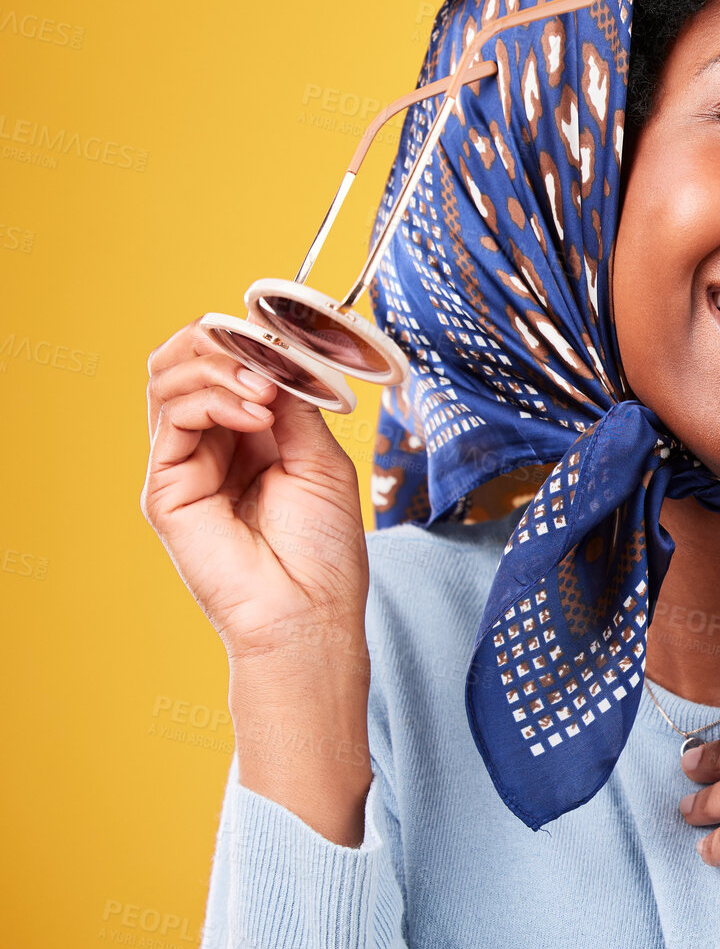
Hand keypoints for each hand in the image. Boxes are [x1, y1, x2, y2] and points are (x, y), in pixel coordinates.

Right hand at [141, 318, 372, 843]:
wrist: (311, 613)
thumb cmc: (323, 550)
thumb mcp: (320, 457)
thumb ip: (294, 403)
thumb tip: (276, 352)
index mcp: (248, 435)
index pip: (224, 363)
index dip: (249, 339)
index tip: (288, 336)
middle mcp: (209, 445)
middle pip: (185, 360)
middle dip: (225, 341)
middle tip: (267, 354)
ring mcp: (183, 465)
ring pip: (169, 378)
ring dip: (221, 365)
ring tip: (266, 388)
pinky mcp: (166, 488)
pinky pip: (173, 417)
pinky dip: (213, 396)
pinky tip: (254, 411)